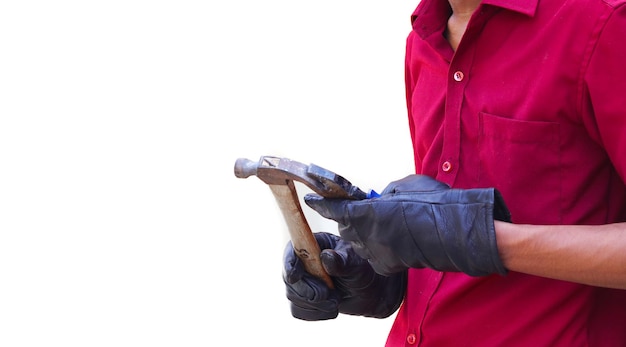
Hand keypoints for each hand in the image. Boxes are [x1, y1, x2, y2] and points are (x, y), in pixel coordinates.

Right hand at [283, 232, 405, 320]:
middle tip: (329, 294)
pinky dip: (316, 313)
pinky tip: (331, 308)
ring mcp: (302, 281)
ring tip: (336, 301)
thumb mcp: (355, 264)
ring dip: (315, 304)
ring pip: (293, 297)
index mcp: (314, 244)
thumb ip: (341, 261)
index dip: (289, 264)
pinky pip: (298, 311)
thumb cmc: (363, 270)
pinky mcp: (304, 299)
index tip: (296, 276)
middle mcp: (304, 262)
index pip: (292, 251)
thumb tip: (326, 257)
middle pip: (289, 278)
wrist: (371, 292)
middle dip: (309, 291)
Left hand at [304, 174, 511, 276]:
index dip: (322, 203)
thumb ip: (384, 193)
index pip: (334, 208)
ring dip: (364, 234)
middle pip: (345, 228)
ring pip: (358, 243)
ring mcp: (375, 253)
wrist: (454, 233)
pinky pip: (373, 254)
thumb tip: (378, 199)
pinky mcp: (385, 266)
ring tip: (384, 226)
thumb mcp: (405, 186)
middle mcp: (365, 235)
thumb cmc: (432, 203)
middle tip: (364, 212)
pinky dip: (378, 246)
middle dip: (350, 219)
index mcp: (365, 212)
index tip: (312, 199)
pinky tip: (394, 240)